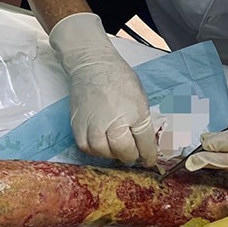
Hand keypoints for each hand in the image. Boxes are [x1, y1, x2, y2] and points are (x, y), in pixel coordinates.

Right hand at [49, 13, 156, 165]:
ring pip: (105, 153)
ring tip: (116, 145)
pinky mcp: (77, 126)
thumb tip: (146, 144)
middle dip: (131, 155)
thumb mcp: (140, 99)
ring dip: (112, 153)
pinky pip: (87, 148)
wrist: (92, 65)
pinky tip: (101, 142)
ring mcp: (93, 126)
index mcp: (135, 114)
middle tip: (132, 152)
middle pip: (124, 152)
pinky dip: (95, 149)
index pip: (145, 145)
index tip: (149, 161)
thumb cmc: (119, 78)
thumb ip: (143, 123)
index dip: (149, 156)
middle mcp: (113, 123)